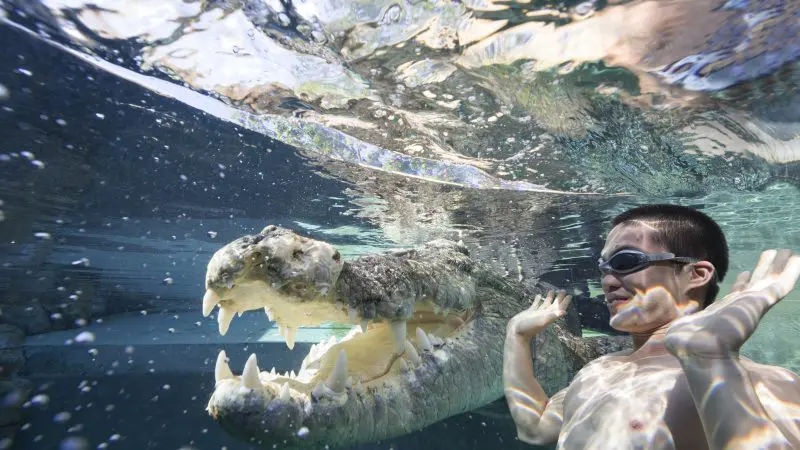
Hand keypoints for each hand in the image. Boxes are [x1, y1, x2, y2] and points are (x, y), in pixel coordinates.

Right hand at [507, 290, 571, 339]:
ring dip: (549, 297)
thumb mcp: (541, 321)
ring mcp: (537, 313)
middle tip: (563, 290)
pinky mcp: (530, 312)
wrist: (516, 332)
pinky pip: (535, 304)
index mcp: (549, 316)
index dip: (565, 302)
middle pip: (554, 305)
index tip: (569, 295)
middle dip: (559, 298)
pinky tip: (538, 295)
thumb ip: (552, 316)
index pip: (559, 308)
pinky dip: (538, 299)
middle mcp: (544, 314)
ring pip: (545, 304)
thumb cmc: (528, 328)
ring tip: (552, 290)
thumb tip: (564, 312)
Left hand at [665, 249, 799, 358]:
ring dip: (779, 266)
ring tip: (789, 252)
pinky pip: (779, 286)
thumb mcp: (684, 330)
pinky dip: (790, 273)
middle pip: (755, 281)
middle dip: (763, 268)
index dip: (742, 282)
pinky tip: (797, 260)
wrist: (699, 351)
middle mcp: (739, 305)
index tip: (745, 272)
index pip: (736, 292)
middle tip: (774, 253)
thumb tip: (672, 337)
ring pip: (769, 280)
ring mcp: (751, 303)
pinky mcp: (759, 302)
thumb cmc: (686, 343)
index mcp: (724, 309)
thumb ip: (683, 330)